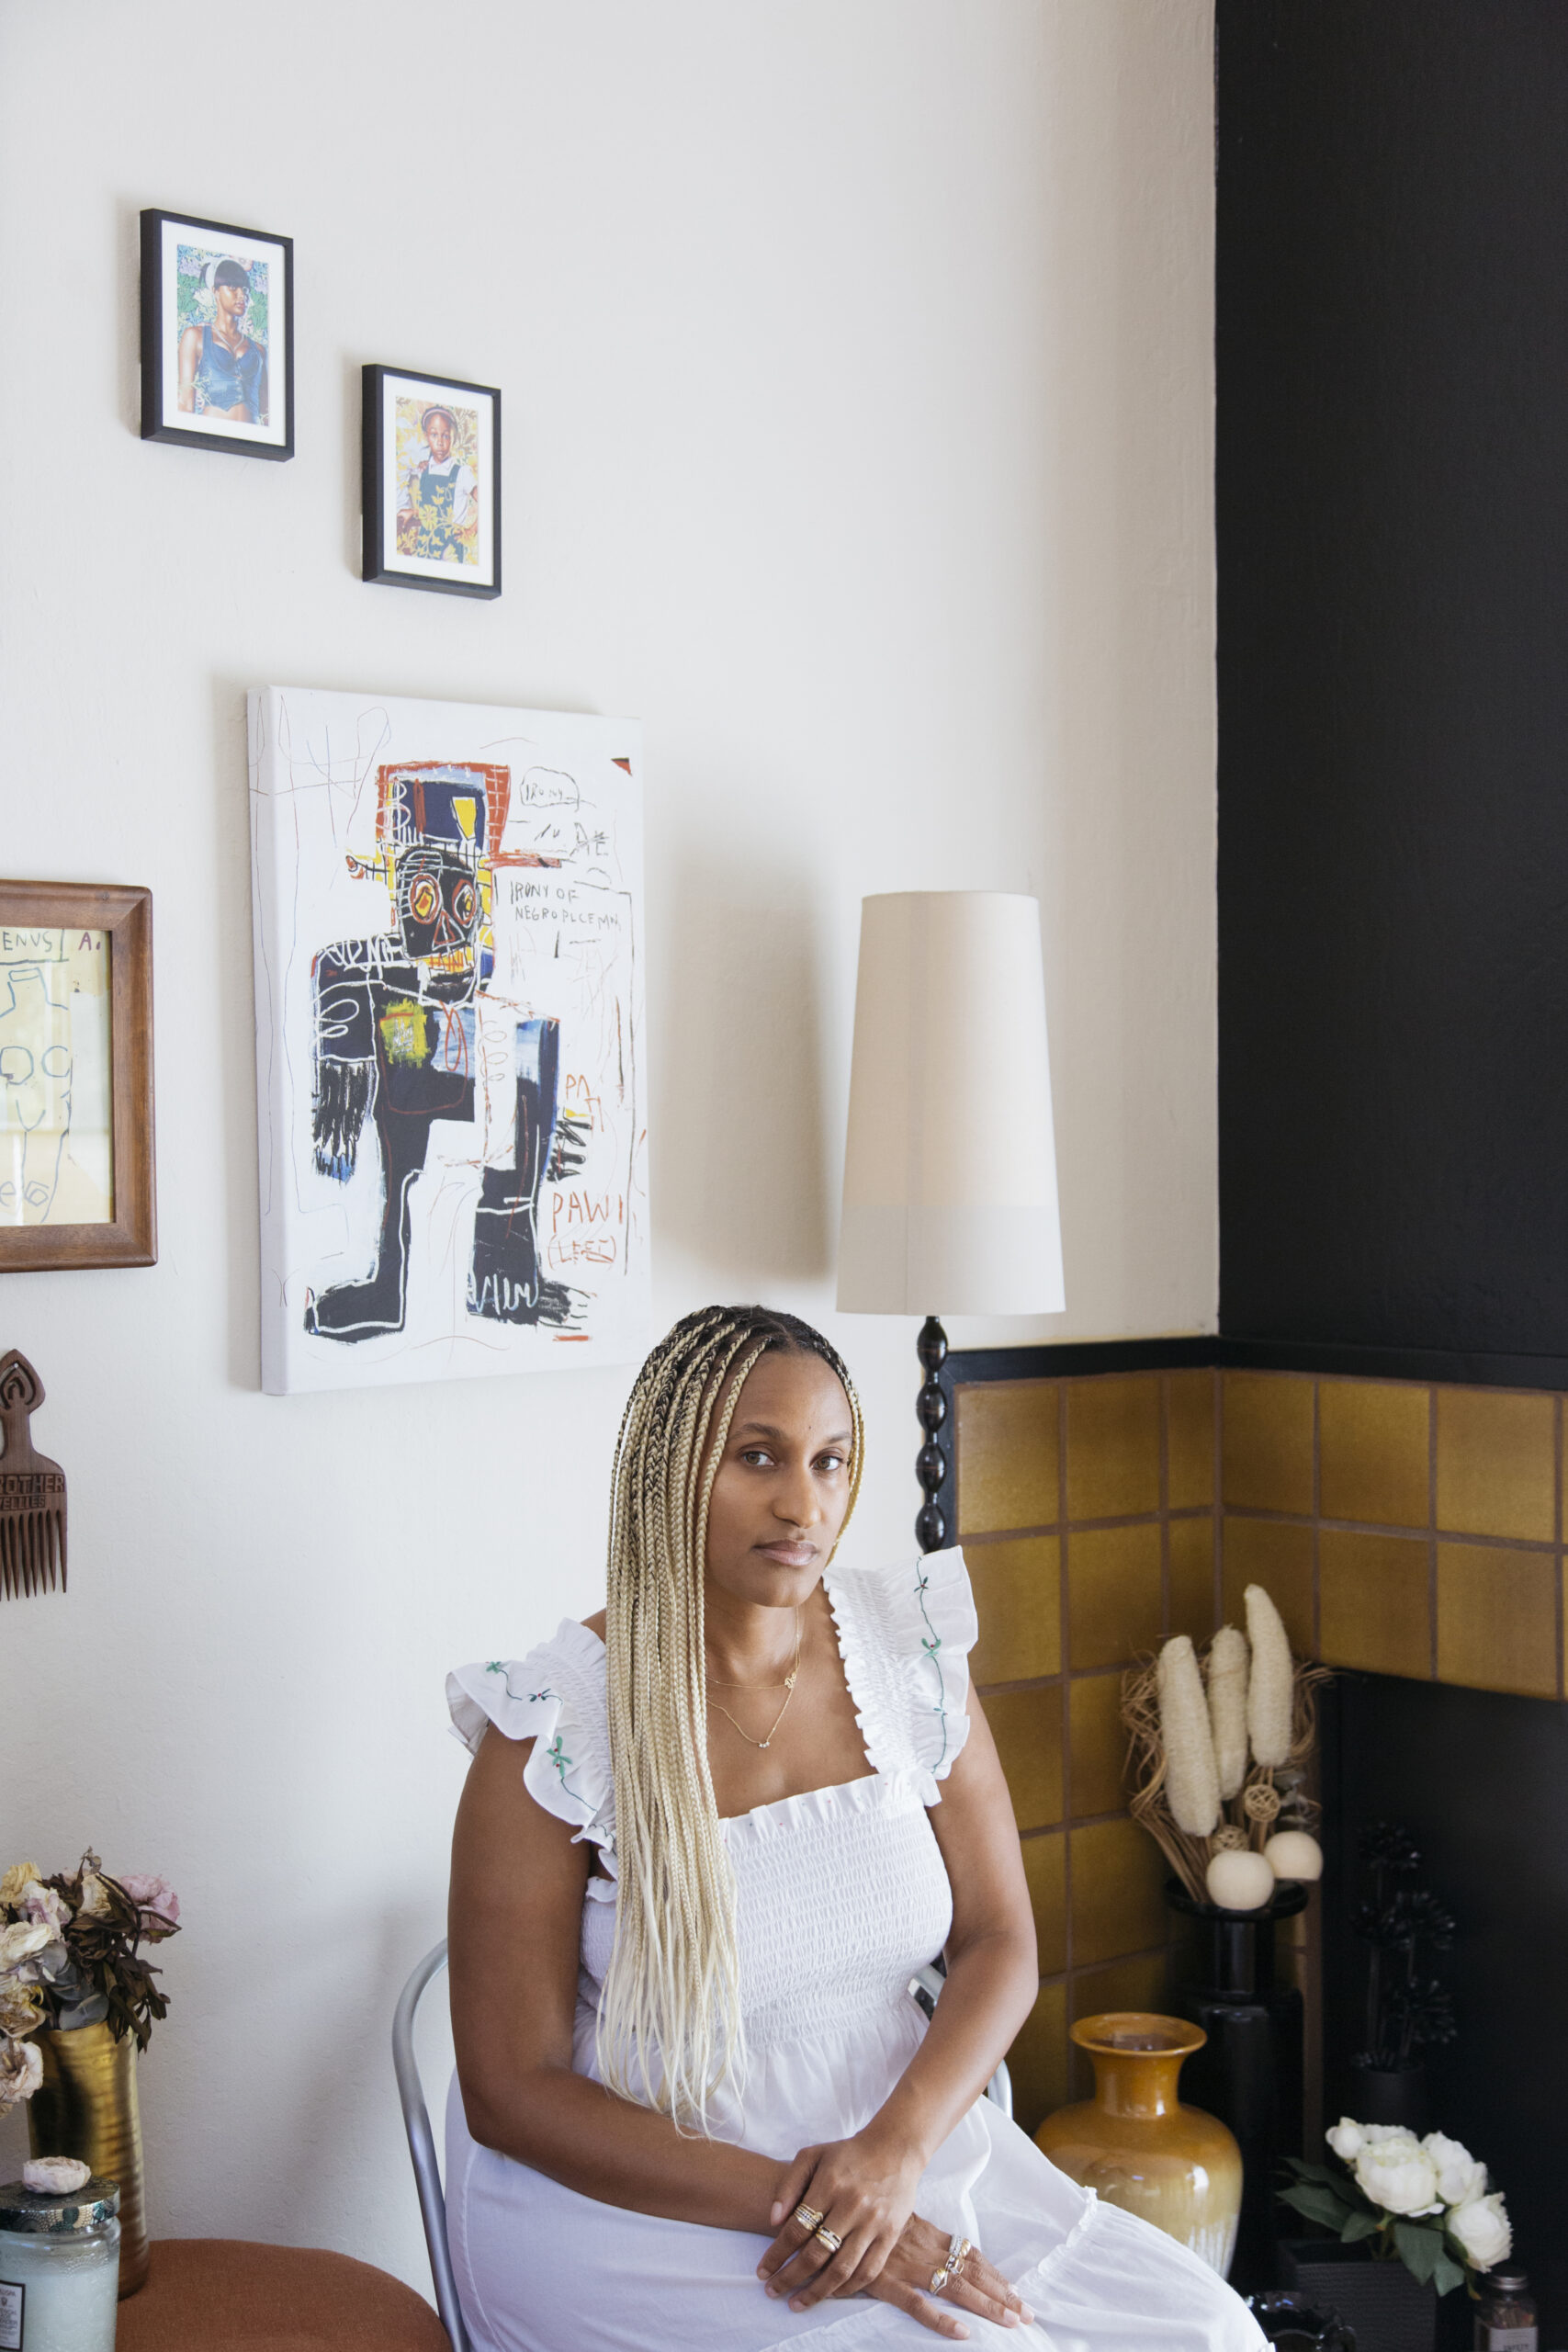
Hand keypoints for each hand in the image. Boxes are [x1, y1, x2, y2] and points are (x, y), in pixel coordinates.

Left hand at [759, 2130, 921, 2307]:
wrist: (895, 2148)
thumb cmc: (847, 2154)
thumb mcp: (813, 2155)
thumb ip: (789, 2184)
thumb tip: (772, 2220)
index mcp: (830, 2184)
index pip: (797, 2229)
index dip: (776, 2254)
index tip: (762, 2271)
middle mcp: (851, 2205)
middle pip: (815, 2254)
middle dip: (789, 2278)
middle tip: (773, 2291)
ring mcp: (873, 2222)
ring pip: (841, 2270)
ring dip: (816, 2292)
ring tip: (797, 2303)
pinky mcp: (890, 2234)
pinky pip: (868, 2271)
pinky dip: (847, 2288)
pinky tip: (830, 2294)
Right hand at [865, 2215, 1032, 2339]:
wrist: (835, 2213)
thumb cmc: (868, 2217)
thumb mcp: (899, 2220)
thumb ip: (919, 2233)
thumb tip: (941, 2248)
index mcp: (929, 2235)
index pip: (971, 2255)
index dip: (995, 2274)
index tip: (1017, 2290)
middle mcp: (925, 2250)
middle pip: (972, 2272)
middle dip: (1002, 2294)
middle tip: (1028, 2314)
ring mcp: (907, 2266)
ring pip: (955, 2286)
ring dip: (986, 2304)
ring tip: (1011, 2322)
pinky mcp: (886, 2281)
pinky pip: (917, 2304)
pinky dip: (940, 2320)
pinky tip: (962, 2333)